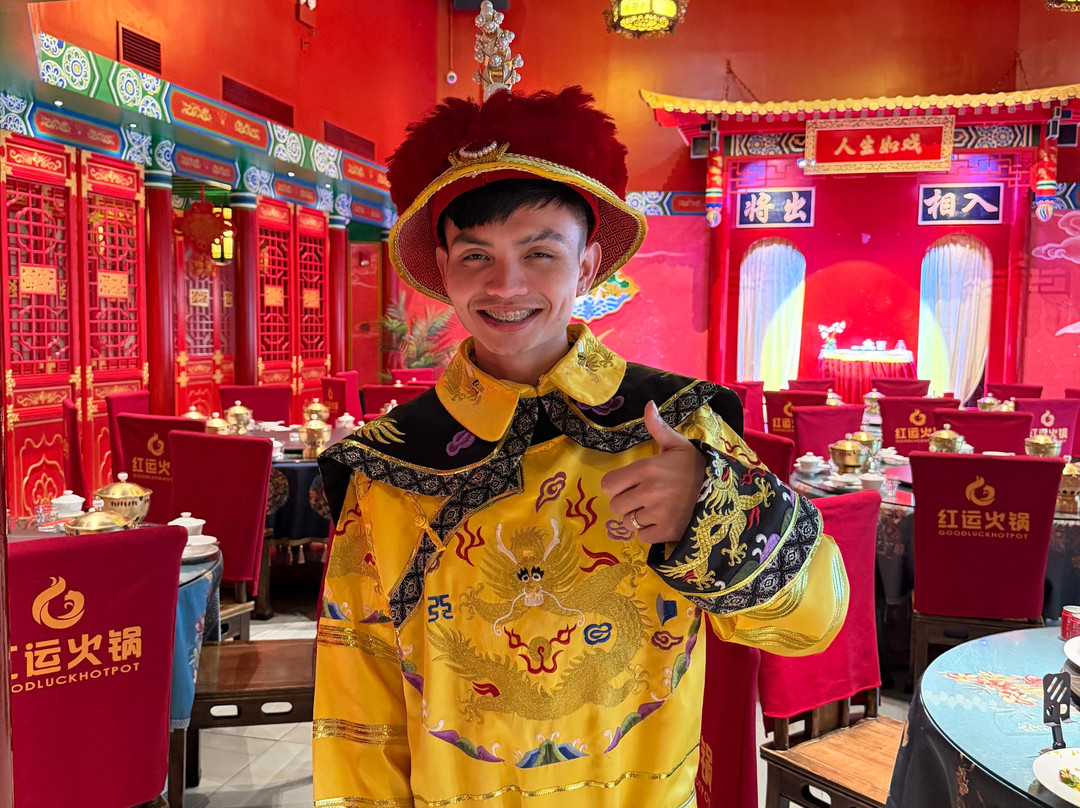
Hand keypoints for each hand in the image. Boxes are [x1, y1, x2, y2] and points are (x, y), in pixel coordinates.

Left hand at [600, 401, 705, 544]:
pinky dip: (649, 532)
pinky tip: (661, 521)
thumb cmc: (696, 466)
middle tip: (641, 497)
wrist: (724, 491)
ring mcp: (658, 514)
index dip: (616, 485)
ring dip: (637, 518)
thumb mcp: (677, 444)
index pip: (608, 484)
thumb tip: (648, 404)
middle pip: (616, 505)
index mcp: (647, 468)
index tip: (628, 484)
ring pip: (628, 522)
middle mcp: (649, 491)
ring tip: (652, 509)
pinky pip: (642, 536)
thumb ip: (657, 427)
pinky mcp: (667, 532)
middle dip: (626, 502)